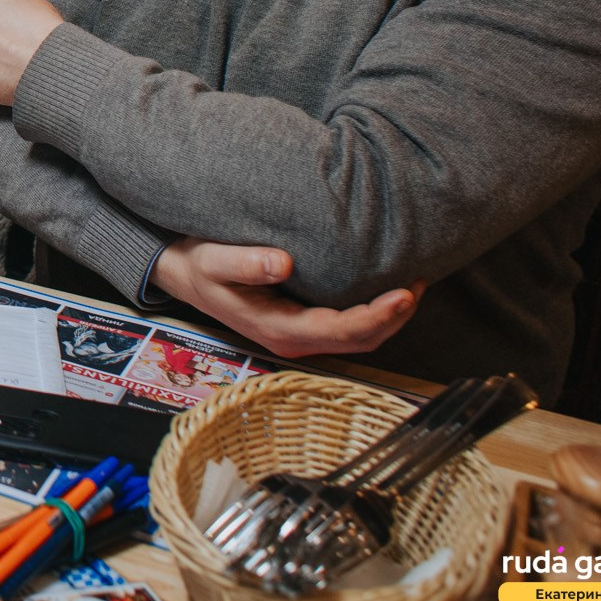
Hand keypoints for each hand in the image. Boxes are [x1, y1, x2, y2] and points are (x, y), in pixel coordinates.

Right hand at [151, 237, 422, 358]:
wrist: (180, 273)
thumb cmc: (197, 265)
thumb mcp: (212, 260)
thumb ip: (245, 262)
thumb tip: (285, 263)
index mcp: (278, 329)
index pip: (342, 331)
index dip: (379, 316)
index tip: (405, 292)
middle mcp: (293, 339)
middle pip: (360, 340)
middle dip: (395, 317)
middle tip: (420, 283)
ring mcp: (298, 334)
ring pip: (358, 337)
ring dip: (389, 316)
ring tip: (413, 283)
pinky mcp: (301, 323)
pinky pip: (347, 326)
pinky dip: (373, 312)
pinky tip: (385, 286)